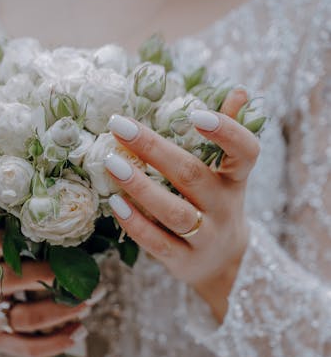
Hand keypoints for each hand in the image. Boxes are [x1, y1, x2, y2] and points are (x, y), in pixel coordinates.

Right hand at [0, 231, 101, 356]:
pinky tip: (79, 334)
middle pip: (16, 281)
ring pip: (29, 318)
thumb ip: (1, 244)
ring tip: (90, 302)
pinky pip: (27, 347)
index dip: (26, 238)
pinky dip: (56, 344)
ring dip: (63, 311)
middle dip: (52, 275)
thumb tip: (52, 227)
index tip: (56, 234)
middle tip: (83, 271)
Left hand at [105, 88, 259, 322]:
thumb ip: (228, 135)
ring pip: (174, 212)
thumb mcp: (228, 173)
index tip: (197, 114)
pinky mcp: (184, 260)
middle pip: (192, 176)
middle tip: (121, 126)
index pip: (245, 152)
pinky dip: (136, 223)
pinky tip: (115, 203)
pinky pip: (158, 242)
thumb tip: (239, 92)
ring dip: (141, 187)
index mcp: (236, 179)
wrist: (221, 264)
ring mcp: (206, 237)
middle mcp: (224, 207)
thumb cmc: (216, 205)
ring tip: (112, 164)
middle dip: (155, 149)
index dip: (227, 133)